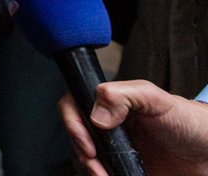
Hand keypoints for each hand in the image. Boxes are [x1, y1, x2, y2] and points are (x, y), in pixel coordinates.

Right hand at [60, 80, 207, 175]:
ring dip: (91, 169)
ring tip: (105, 175)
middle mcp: (110, 127)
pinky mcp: (126, 170)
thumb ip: (124, 95)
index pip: (75, 105)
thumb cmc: (190, 122)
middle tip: (95, 163)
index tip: (87, 143)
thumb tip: (96, 115)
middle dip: (81, 151)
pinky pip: (104, 173)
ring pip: (87, 159)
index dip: (73, 123)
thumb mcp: (157, 99)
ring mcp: (117, 150)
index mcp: (112, 105)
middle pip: (77, 135)